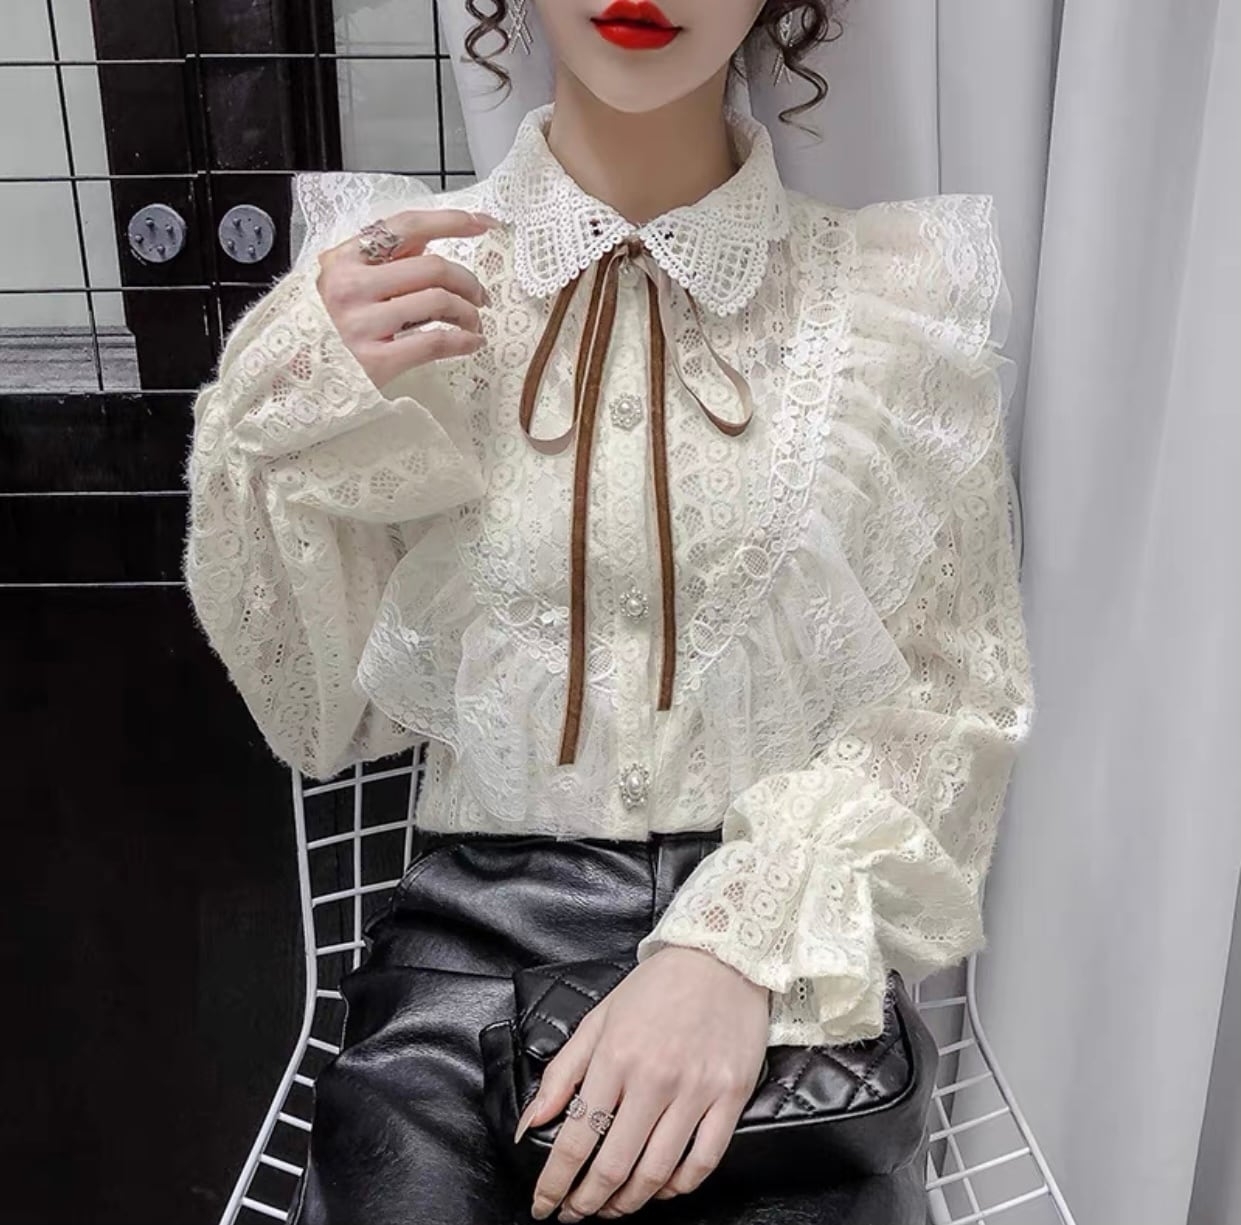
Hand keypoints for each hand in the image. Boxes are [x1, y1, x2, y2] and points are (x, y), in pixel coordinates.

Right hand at [315, 207, 501, 389]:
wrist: (298, 377)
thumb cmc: (330, 325)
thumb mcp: (346, 280)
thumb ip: (384, 259)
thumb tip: (430, 241)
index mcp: (345, 259)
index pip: (406, 226)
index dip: (451, 221)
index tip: (484, 225)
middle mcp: (350, 286)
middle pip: (433, 267)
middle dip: (468, 281)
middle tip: (480, 296)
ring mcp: (361, 324)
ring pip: (439, 302)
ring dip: (468, 312)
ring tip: (473, 322)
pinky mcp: (375, 361)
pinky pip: (435, 342)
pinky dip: (464, 340)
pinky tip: (472, 342)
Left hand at [517, 946, 769, 1219]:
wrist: (721, 956)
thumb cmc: (656, 987)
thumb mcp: (599, 1019)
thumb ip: (561, 1073)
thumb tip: (530, 1125)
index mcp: (615, 1056)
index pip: (575, 1138)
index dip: (554, 1182)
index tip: (543, 1205)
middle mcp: (654, 1078)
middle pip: (614, 1165)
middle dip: (586, 1201)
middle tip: (575, 1212)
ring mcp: (696, 1090)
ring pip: (657, 1172)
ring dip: (628, 1203)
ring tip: (612, 1208)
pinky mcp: (730, 1096)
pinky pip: (703, 1161)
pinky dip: (678, 1187)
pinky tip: (661, 1188)